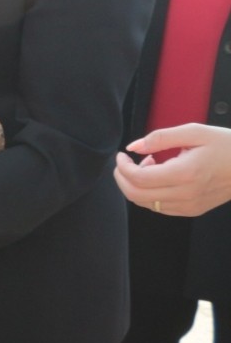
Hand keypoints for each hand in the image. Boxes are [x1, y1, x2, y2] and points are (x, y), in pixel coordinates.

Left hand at [116, 124, 230, 216]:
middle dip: (123, 178)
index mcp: (185, 174)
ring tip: (149, 165)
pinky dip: (150, 193)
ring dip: (137, 186)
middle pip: (136, 195)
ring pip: (146, 204)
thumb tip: (133, 147)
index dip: (122, 167)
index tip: (121, 155)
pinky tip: (160, 176)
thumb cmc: (227, 145)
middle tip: (125, 162)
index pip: (139, 179)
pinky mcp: (193, 210)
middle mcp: (186, 194)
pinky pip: (160, 207)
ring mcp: (190, 206)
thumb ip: (159, 138)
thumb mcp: (194, 132)